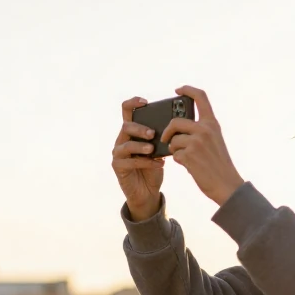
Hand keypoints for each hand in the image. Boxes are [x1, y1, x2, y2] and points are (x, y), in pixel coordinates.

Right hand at [111, 97, 165, 219]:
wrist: (148, 192)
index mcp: (132, 131)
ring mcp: (118, 153)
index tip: (145, 102)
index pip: (127, 111)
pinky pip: (130, 162)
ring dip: (140, 146)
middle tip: (153, 133)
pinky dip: (146, 162)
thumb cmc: (154, 167)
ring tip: (153, 149)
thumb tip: (176, 126)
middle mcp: (122, 139)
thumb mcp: (160, 150)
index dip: (133, 103)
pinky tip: (160, 164)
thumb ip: (162, 138)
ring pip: (126, 144)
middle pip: (127, 126)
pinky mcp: (118, 166)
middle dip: (140, 129)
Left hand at [161, 86, 244, 205]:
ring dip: (174, 150)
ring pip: (173, 140)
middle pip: (175, 122)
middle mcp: (205, 129)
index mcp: (212, 123)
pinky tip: (188, 165)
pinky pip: (174, 154)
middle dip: (168, 131)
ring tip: (185, 157)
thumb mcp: (215, 140)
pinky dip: (178, 160)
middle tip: (166, 139)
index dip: (187, 90)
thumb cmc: (219, 164)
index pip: (200, 97)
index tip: (178, 90)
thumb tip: (178, 127)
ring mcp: (196, 142)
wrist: (226, 184)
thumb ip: (201, 130)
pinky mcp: (189, 156)